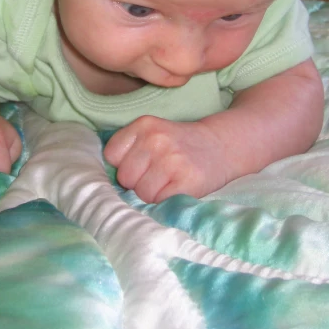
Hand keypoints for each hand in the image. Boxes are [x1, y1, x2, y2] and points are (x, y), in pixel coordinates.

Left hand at [104, 115, 227, 202]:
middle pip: (125, 177)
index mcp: (144, 125)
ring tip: (168, 182)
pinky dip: (165, 202)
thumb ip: (130, 149)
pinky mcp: (187, 181)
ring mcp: (172, 160)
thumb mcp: (153, 134)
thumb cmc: (180, 145)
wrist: (222, 145)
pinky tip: (176, 190)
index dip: (123, 164)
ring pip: (141, 194)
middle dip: (137, 182)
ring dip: (152, 194)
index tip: (139, 165)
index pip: (111, 155)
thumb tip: (106, 182)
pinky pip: (160, 203)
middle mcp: (156, 140)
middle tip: (156, 176)